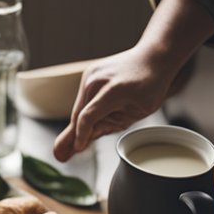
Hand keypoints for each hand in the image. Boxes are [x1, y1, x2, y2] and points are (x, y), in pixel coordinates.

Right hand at [53, 48, 176, 161]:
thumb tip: (86, 139)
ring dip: (80, 124)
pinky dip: (85, 112)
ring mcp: (90, 75)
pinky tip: (90, 122)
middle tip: (60, 156)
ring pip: (79, 108)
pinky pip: (83, 99)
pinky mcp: (88, 74)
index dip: (81, 136)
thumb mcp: (136, 112)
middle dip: (73, 135)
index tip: (78, 149)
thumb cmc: (149, 87)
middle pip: (79, 115)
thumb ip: (110, 125)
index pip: (88, 117)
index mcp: (113, 91)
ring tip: (78, 142)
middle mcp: (96, 80)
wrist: (152, 57)